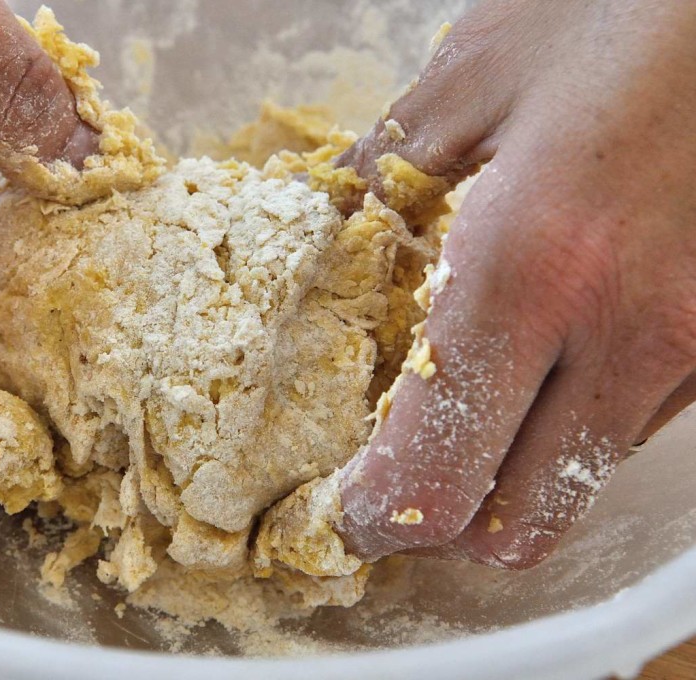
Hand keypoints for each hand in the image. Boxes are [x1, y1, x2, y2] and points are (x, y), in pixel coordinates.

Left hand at [336, 0, 695, 567]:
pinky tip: (544, 363)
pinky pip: (633, 428)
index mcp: (532, 270)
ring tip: (463, 418)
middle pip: (516, 527)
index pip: (438, 473)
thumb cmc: (618, 11)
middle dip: (442, 524)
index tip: (347, 511)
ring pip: (579, 485)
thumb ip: (377, 176)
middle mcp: (628, 333)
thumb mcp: (470, 81)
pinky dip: (571, 426)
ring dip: (509, 478)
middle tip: (396, 484)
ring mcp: (695, 346)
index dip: (380, 517)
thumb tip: (322, 232)